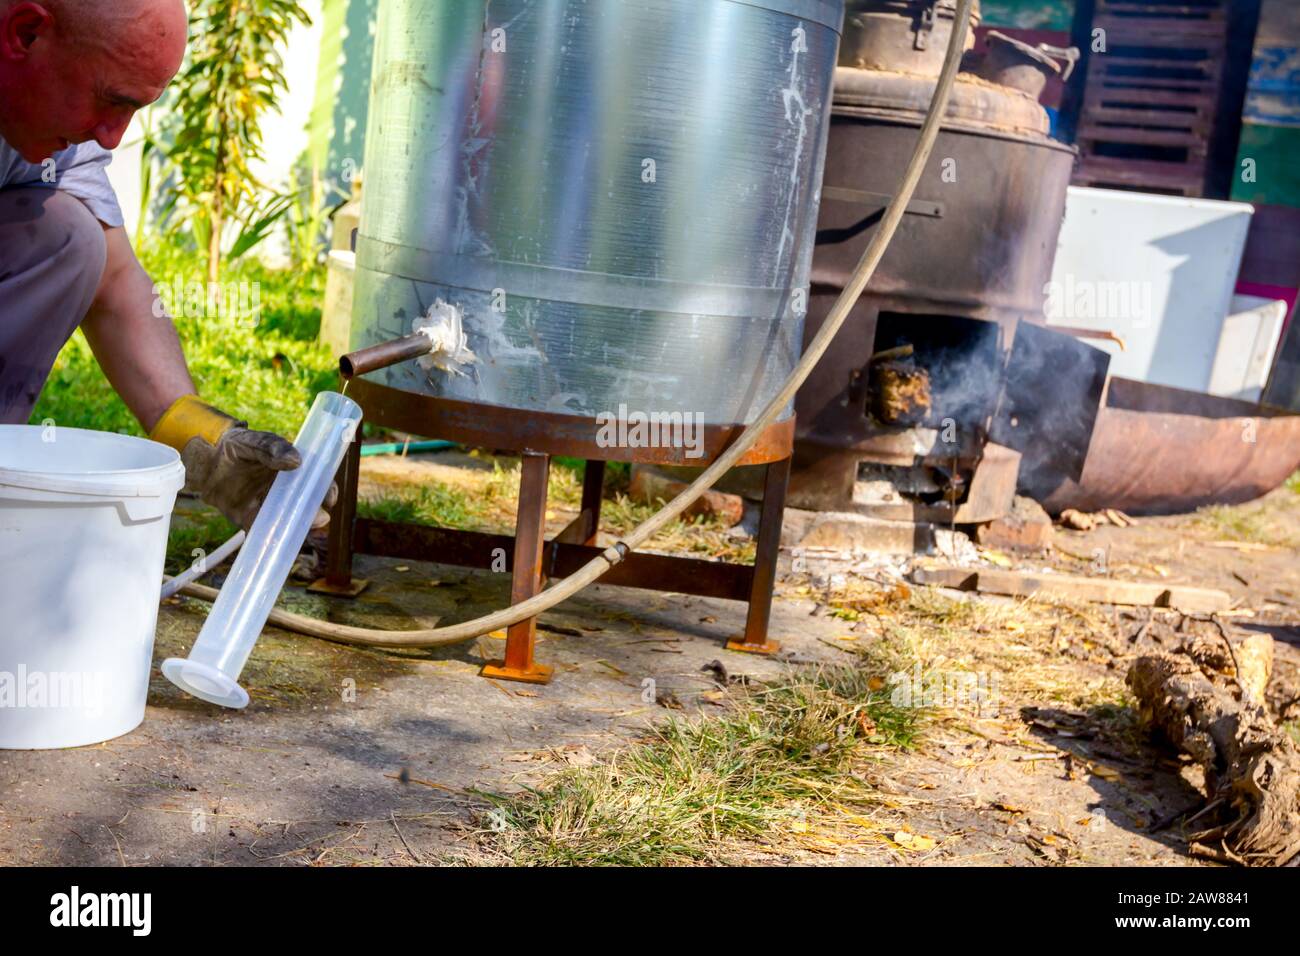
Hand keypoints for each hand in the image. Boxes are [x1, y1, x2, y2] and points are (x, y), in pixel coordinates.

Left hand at [152, 396, 335, 531]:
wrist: (203, 461)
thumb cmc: (233, 445)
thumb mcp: (253, 440)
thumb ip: (272, 447)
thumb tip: (296, 461)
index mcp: (291, 471)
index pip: (316, 482)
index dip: (326, 491)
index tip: (329, 498)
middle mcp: (284, 490)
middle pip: (308, 506)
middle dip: (316, 515)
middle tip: (319, 519)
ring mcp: (268, 506)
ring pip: (289, 522)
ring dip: (298, 530)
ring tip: (299, 531)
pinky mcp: (250, 519)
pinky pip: (264, 532)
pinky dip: (270, 541)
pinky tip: (275, 544)